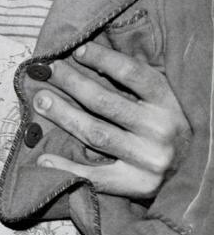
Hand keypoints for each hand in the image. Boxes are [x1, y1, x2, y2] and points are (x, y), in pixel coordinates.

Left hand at [32, 42, 188, 198]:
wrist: (195, 174)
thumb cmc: (170, 130)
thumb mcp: (164, 103)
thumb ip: (135, 86)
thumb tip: (88, 57)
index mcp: (169, 103)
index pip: (133, 74)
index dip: (103, 59)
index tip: (77, 49)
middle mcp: (160, 130)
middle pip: (104, 102)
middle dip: (71, 83)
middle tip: (46, 70)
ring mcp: (148, 159)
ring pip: (95, 133)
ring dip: (63, 115)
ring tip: (40, 100)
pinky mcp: (137, 185)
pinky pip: (94, 177)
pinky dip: (67, 167)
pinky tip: (43, 159)